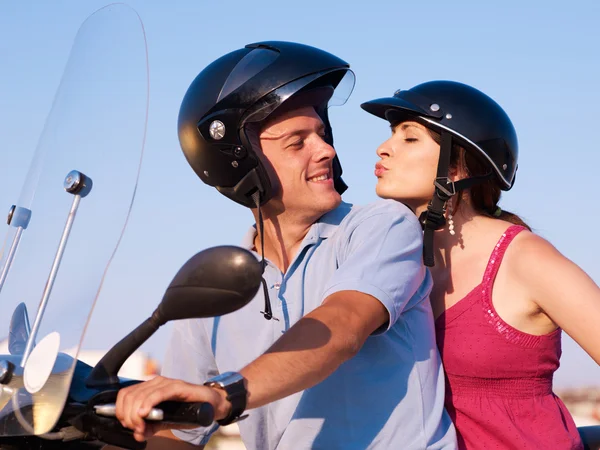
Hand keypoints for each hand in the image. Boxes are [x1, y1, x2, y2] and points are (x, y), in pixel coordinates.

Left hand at [115, 376, 230, 441]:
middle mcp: (155, 382)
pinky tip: (145, 413)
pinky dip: (148, 404)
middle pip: (130, 396)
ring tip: (141, 426)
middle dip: (128, 416)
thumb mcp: (164, 422)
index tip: (127, 425)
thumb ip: (149, 427)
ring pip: (140, 395)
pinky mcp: (177, 386)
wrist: (210, 406)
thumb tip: (137, 434)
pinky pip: (158, 393)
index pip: (125, 395)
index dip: (120, 411)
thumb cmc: (187, 411)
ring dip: (136, 414)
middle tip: (136, 428)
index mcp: (149, 388)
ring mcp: (166, 383)